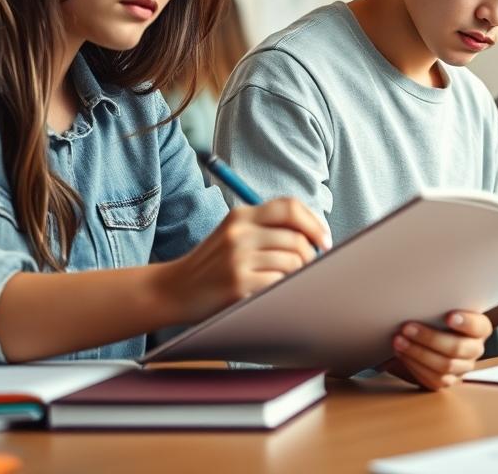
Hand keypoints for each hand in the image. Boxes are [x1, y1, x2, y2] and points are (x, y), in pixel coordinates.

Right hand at [159, 197, 329, 322]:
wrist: (173, 290)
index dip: (314, 223)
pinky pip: (280, 283)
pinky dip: (282, 288)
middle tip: (308, 268)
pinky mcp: (238, 283)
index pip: (291, 207)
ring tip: (283, 281)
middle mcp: (240, 232)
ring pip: (293, 262)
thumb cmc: (212, 266)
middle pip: (297, 238)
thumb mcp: (234, 234)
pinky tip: (270, 291)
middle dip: (310, 256)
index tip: (324, 239)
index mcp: (241, 215)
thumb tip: (315, 235)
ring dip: (297, 274)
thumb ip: (267, 229)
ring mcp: (238, 257)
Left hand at [390, 311, 492, 390]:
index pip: (478, 326)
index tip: (448, 316)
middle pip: (457, 348)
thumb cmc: (440, 318)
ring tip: (399, 341)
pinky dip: (415, 366)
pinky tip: (402, 354)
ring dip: (417, 353)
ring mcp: (463, 367)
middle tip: (407, 328)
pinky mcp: (448, 381)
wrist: (438, 339)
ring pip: (444, 365)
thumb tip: (417, 302)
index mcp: (480, 328)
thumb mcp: (445, 309)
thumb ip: (440, 306)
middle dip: (429, 338)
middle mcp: (475, 349)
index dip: (465, 322)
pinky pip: (433, 378)